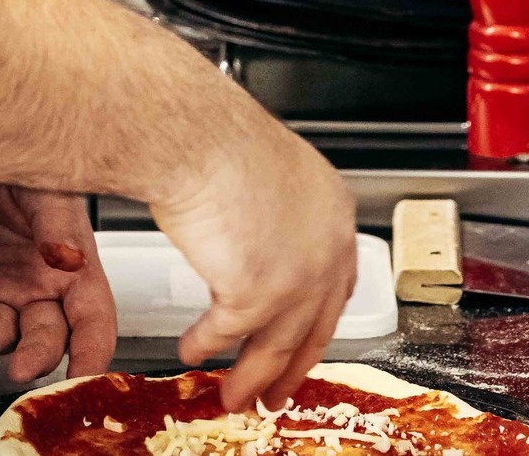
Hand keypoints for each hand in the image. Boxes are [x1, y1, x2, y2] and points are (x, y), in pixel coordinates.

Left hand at [0, 174, 115, 382]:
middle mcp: (38, 285)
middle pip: (47, 339)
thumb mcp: (40, 186)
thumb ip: (54, 225)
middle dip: (36, 357)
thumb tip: (68, 261)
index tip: (87, 378)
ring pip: (0, 337)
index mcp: (70, 262)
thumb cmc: (7, 153)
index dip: (95, 352)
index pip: (93, 318)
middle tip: (20, 367)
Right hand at [153, 110, 357, 414]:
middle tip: (275, 393)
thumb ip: (273, 215)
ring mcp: (297, 277)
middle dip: (289, 368)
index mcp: (333, 213)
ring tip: (232, 395)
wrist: (194, 134)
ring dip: (249, 376)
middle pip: (312, 326)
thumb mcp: (265, 172)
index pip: (336, 286)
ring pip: (275, 345)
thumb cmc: (216, 134)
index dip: (316, 322)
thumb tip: (251, 241)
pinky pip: (225, 333)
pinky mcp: (257, 295)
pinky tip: (191, 350)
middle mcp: (327, 249)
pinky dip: (204, 345)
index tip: (303, 345)